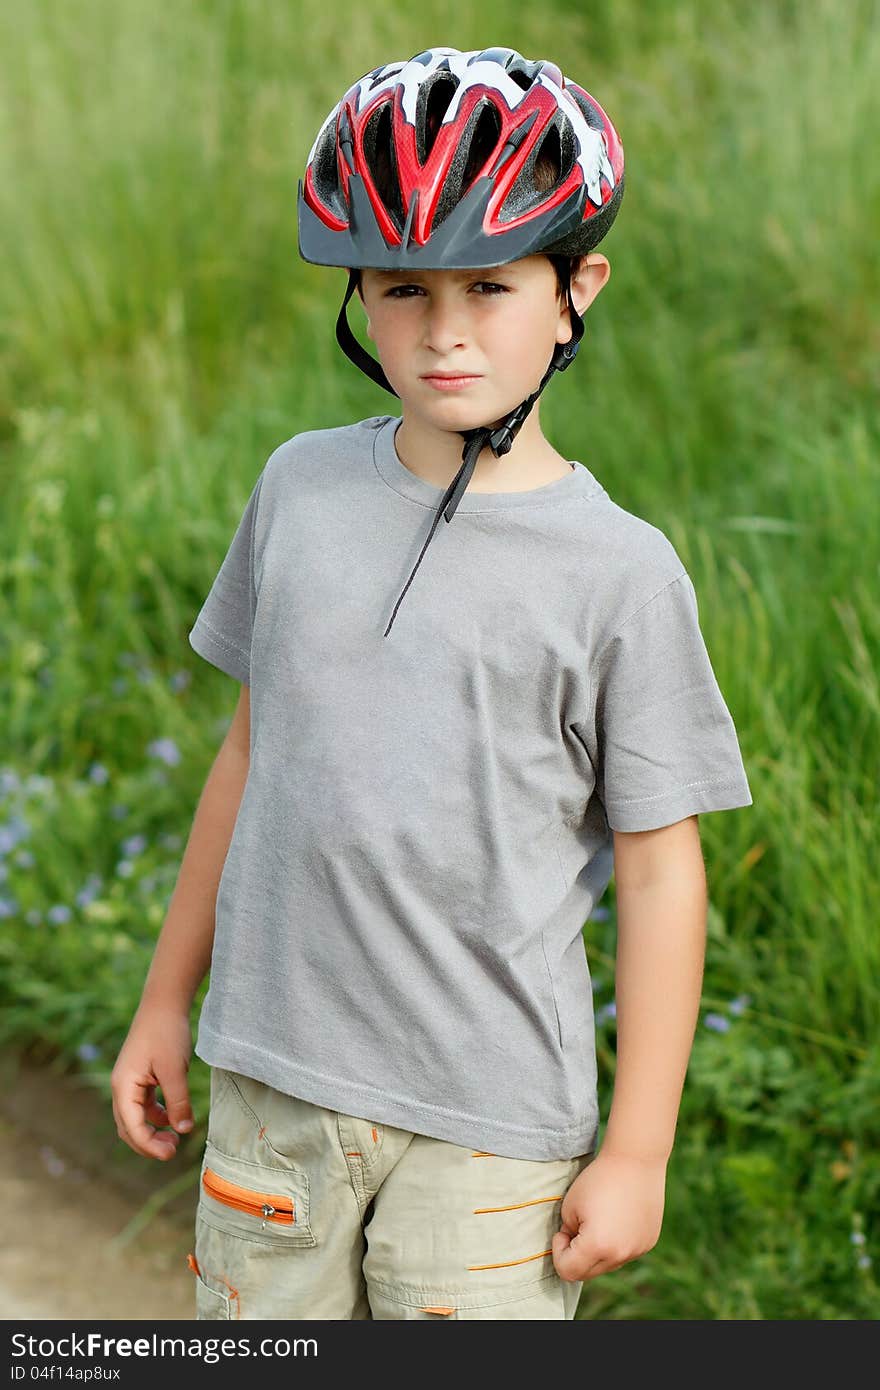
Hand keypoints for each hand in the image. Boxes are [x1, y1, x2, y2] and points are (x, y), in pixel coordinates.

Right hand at [110, 1006, 194, 1159]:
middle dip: (148, 1143)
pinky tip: (174, 1117)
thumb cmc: (166, 1033)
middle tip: (173, 1151)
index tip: (170, 1153)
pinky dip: (157, 1115)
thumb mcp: (175, 1070)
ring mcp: (130, 1082)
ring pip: (136, 1118)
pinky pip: (144, 1105)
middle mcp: (121, 1087)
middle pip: (129, 1127)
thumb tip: (183, 1130)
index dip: (149, 1145)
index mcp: (123, 1086)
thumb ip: (178, 1101)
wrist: (164, 1003)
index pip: (132, 1127)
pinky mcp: (140, 1076)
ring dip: (152, 1130)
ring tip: (175, 1138)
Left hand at [551, 1149, 666, 1281]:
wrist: (635, 1159)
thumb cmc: (598, 1179)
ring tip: (599, 1219)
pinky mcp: (648, 1243)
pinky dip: (615, 1244)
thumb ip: (568, 1234)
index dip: (559, 1251)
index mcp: (597, 1246)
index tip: (563, 1230)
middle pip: (587, 1273)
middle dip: (576, 1255)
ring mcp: (637, 1251)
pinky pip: (624, 1253)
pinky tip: (618, 1218)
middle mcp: (620, 1255)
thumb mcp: (570, 1206)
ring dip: (597, 1251)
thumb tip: (574, 1248)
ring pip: (607, 1264)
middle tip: (578, 1225)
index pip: (567, 1271)